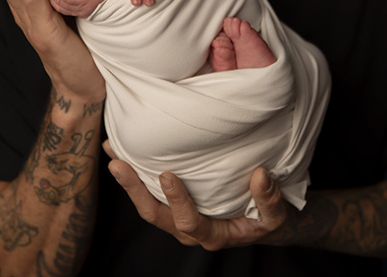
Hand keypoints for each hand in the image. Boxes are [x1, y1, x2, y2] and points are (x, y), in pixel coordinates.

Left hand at [104, 141, 289, 250]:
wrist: (257, 221)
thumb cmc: (263, 218)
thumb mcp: (273, 215)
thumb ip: (269, 200)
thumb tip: (260, 176)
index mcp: (212, 234)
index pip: (188, 222)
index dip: (177, 201)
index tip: (167, 176)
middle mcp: (189, 229)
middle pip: (155, 216)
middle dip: (135, 191)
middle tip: (119, 166)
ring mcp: (177, 217)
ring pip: (146, 204)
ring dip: (128, 181)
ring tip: (112, 153)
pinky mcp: (171, 203)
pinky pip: (148, 192)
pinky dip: (133, 173)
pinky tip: (120, 151)